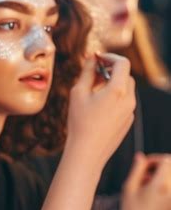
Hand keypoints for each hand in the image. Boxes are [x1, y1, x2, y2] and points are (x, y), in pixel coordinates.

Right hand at [66, 53, 134, 168]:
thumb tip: (92, 58)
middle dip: (110, 70)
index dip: (109, 57)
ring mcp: (130, 111)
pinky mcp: (128, 121)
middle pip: (125, 75)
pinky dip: (114, 96)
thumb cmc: (80, 122)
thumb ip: (87, 72)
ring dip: (112, 83)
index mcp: (118, 90)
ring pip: (126, 89)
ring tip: (93, 89)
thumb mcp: (79, 92)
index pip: (122, 62)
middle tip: (93, 73)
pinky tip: (98, 106)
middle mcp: (129, 99)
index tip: (97, 58)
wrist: (87, 152)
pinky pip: (124, 102)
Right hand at [118, 153, 170, 209]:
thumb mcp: (129, 188)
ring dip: (161, 175)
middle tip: (144, 171)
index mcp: (162, 185)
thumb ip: (137, 169)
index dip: (155, 159)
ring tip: (144, 182)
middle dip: (159, 165)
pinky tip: (149, 190)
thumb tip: (141, 156)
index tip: (143, 165)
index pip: (166, 161)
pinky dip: (163, 184)